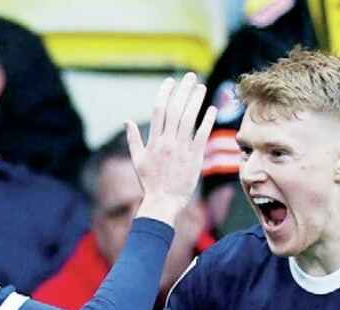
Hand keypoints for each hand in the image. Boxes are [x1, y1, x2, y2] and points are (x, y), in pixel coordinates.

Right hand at [130, 73, 215, 225]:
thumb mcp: (137, 160)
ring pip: (189, 119)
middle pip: (176, 110)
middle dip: (183, 90)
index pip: (159, 110)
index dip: (165, 93)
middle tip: (190, 76)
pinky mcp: (195, 158)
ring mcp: (181, 150)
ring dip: (196, 101)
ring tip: (201, 87)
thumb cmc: (149, 183)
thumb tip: (126, 120)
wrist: (162, 203)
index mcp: (153, 141)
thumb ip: (133, 139)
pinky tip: (212, 109)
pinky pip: (202, 136)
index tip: (171, 81)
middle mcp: (167, 142)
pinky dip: (207, 121)